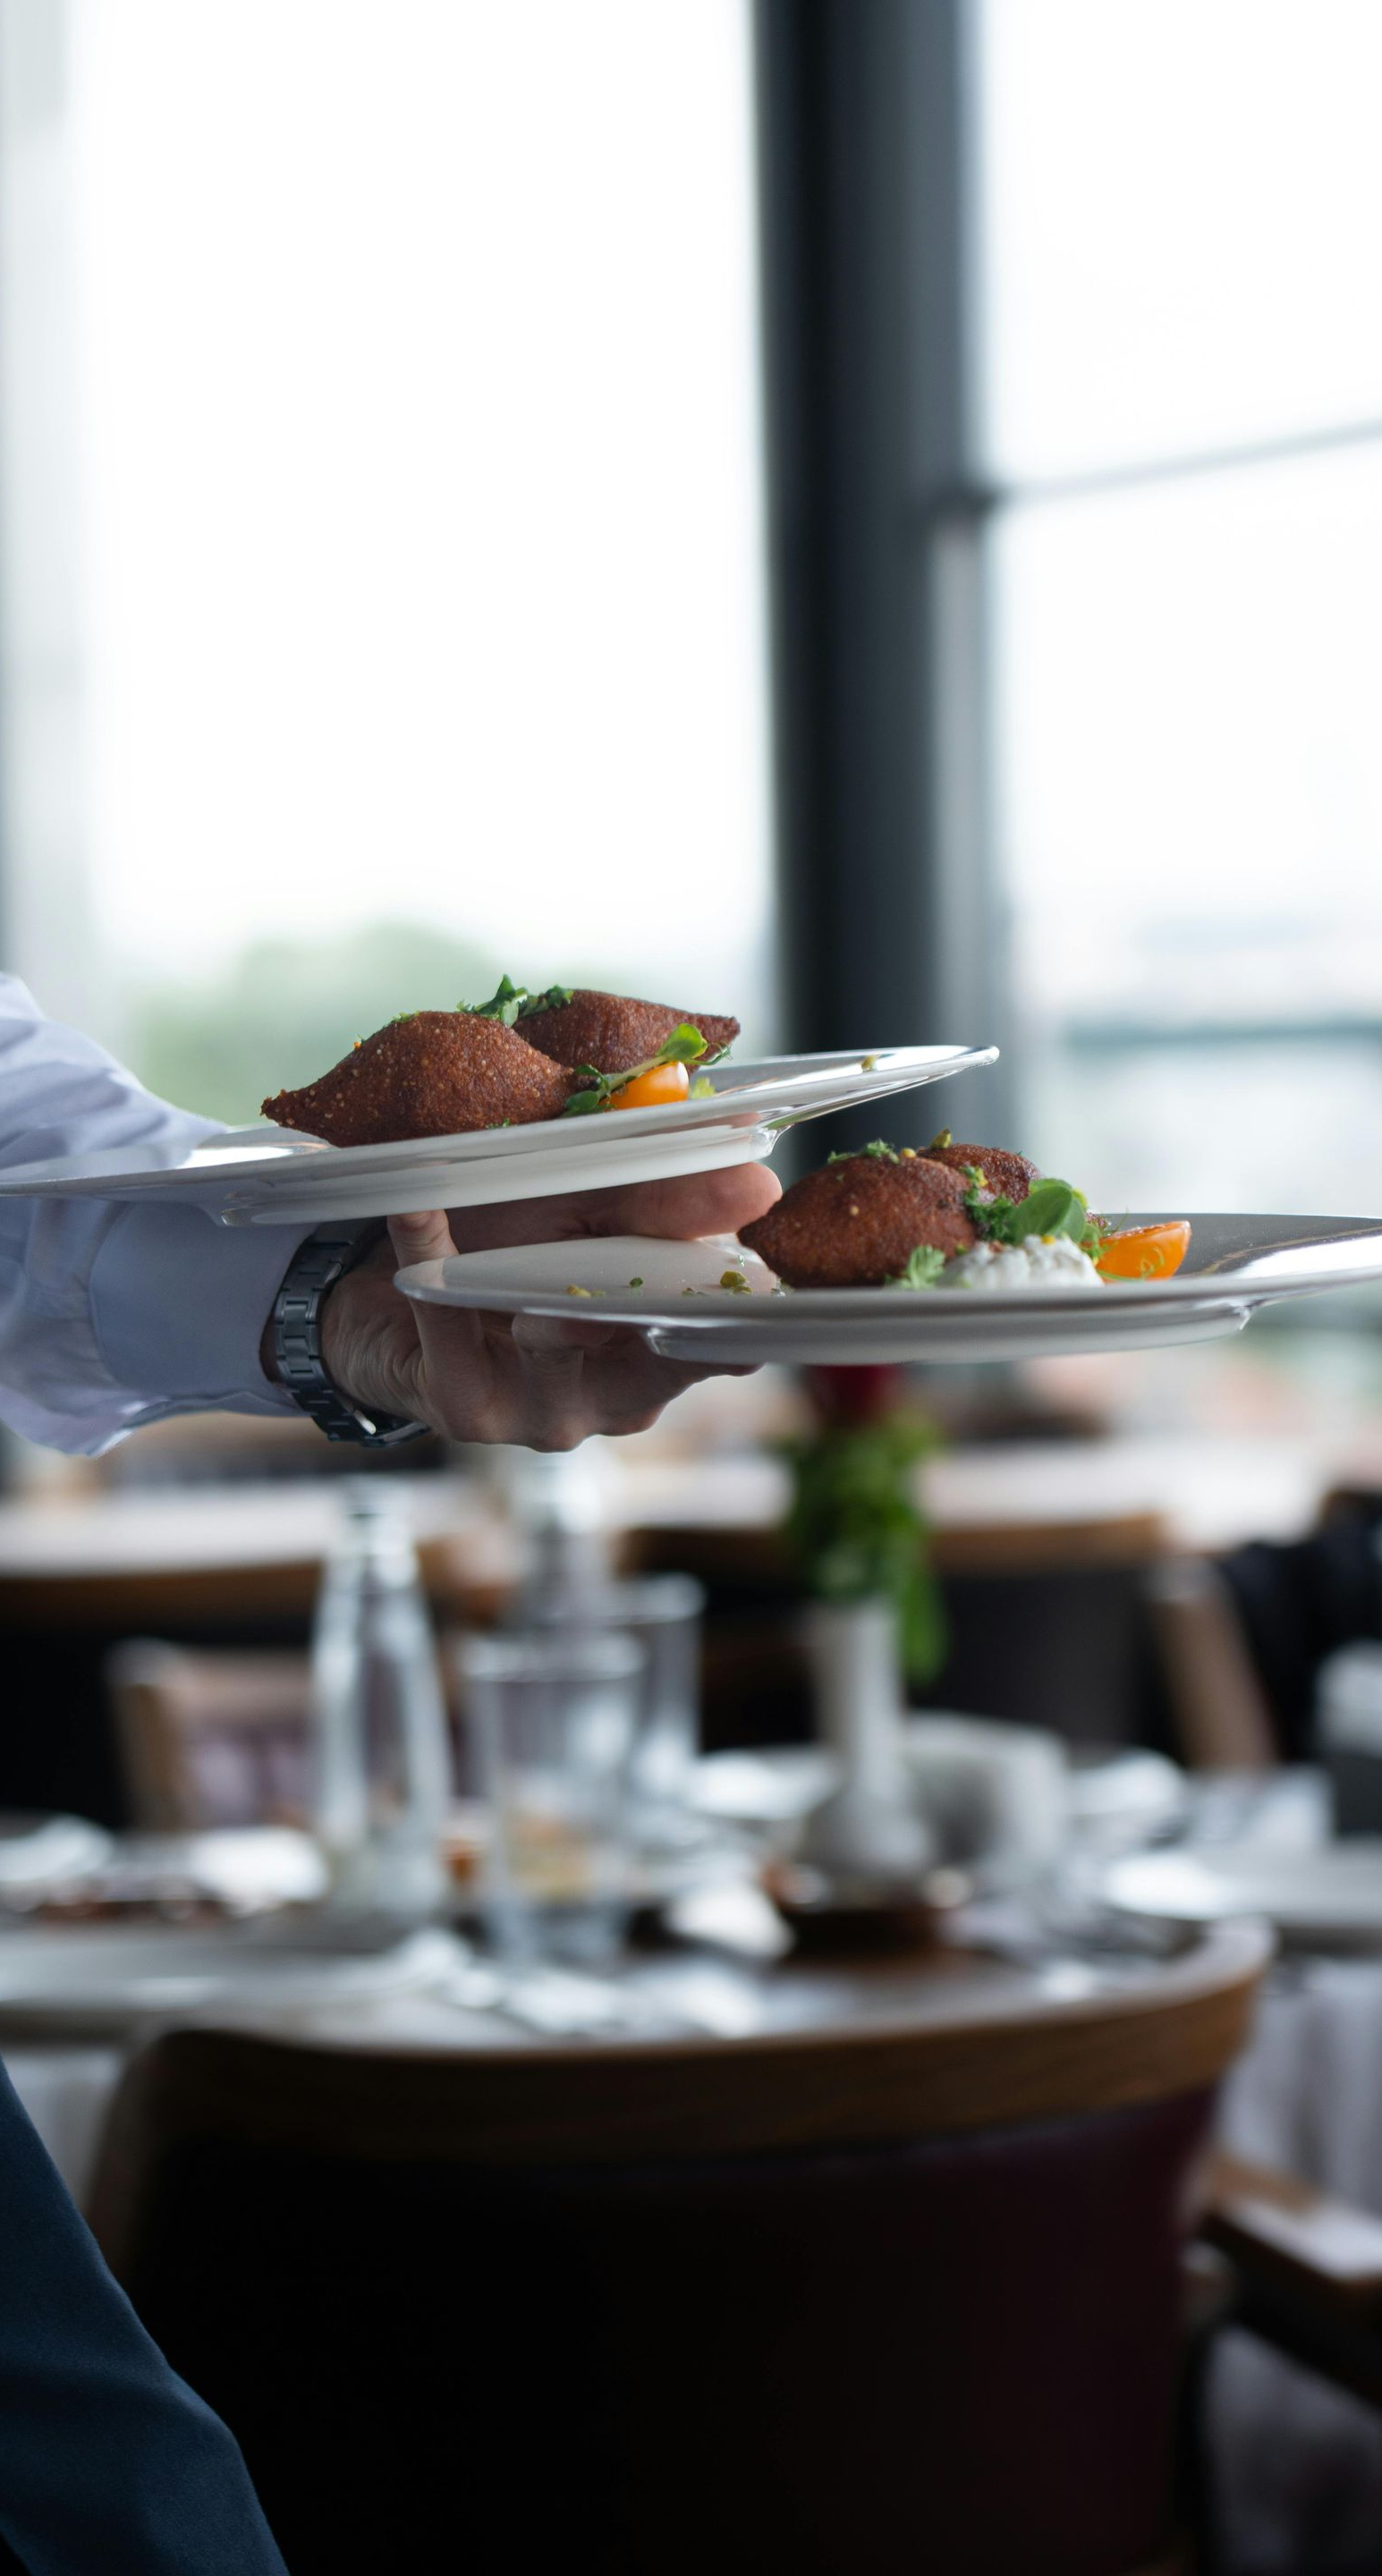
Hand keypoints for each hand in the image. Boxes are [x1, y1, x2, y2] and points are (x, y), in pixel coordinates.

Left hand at [318, 1162, 780, 1450]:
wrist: (386, 1296)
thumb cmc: (504, 1251)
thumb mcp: (585, 1212)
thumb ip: (658, 1201)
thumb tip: (755, 1178)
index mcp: (661, 1356)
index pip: (721, 1340)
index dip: (741, 1307)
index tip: (765, 1272)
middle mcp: (615, 1398)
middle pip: (651, 1345)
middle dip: (654, 1287)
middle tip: (661, 1245)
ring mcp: (543, 1411)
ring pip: (560, 1341)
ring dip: (545, 1286)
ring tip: (526, 1245)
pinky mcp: (466, 1407)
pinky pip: (449, 1325)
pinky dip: (431, 1254)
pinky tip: (415, 1209)